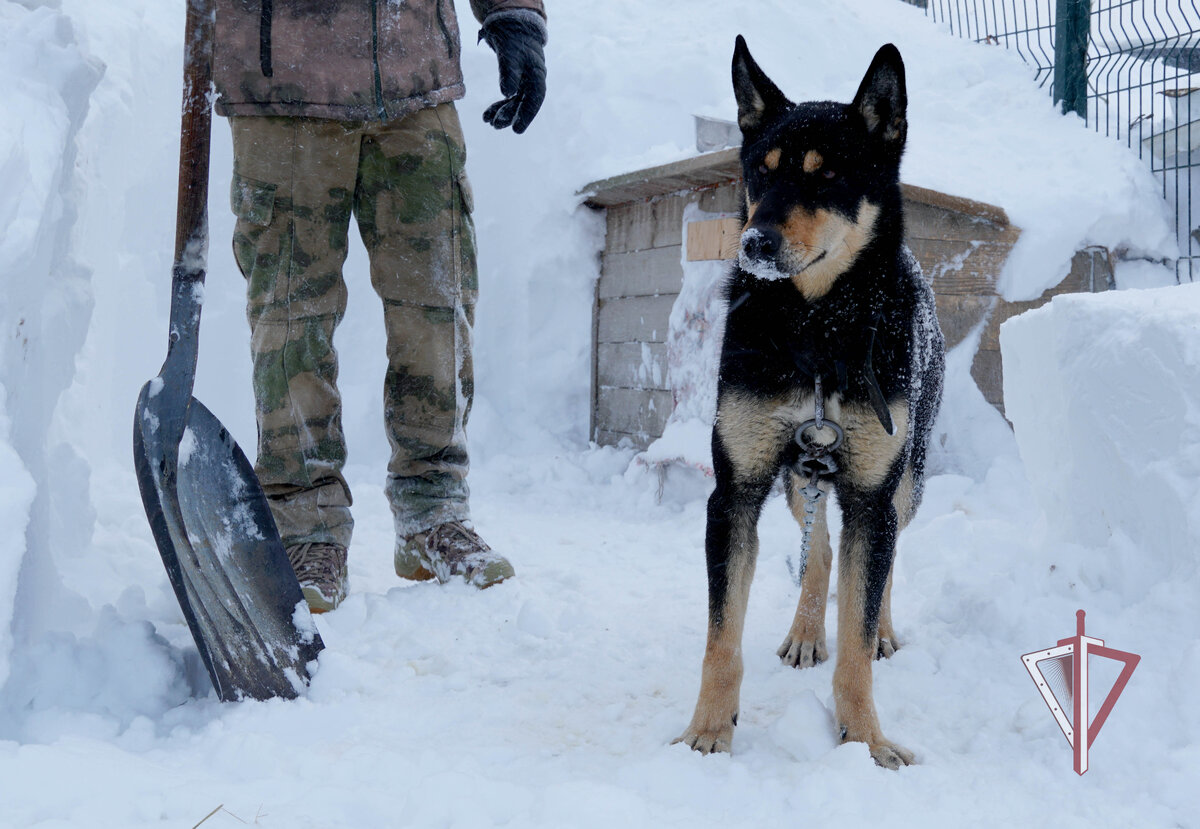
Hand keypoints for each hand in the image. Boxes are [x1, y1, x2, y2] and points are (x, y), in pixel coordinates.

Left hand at [478, 10, 546, 133]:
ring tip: (488, 122)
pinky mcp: (517, 81)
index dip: (526, 115)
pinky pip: (509, 97)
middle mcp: (534, 80)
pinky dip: (499, 105)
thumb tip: (507, 93)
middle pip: (523, 103)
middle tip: (495, 126)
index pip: (535, 99)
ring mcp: (526, 81)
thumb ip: (509, 73)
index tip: (517, 130)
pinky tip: (487, 114)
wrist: (511, 26)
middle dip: (510, 115)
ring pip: (515, 102)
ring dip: (503, 112)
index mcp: (537, 74)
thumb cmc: (512, 39)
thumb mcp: (509, 55)